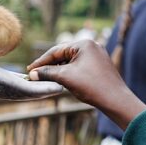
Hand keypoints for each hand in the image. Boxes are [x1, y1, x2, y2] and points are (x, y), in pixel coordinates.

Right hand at [27, 39, 145, 128]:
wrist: (116, 100)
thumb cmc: (92, 86)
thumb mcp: (65, 77)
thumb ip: (47, 73)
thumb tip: (33, 73)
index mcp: (84, 44)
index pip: (56, 51)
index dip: (41, 61)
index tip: (30, 70)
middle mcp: (91, 46)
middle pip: (63, 55)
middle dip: (49, 66)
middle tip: (36, 74)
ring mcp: (97, 56)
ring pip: (71, 62)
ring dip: (59, 70)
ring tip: (47, 79)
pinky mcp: (99, 66)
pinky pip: (79, 67)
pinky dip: (69, 73)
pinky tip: (62, 81)